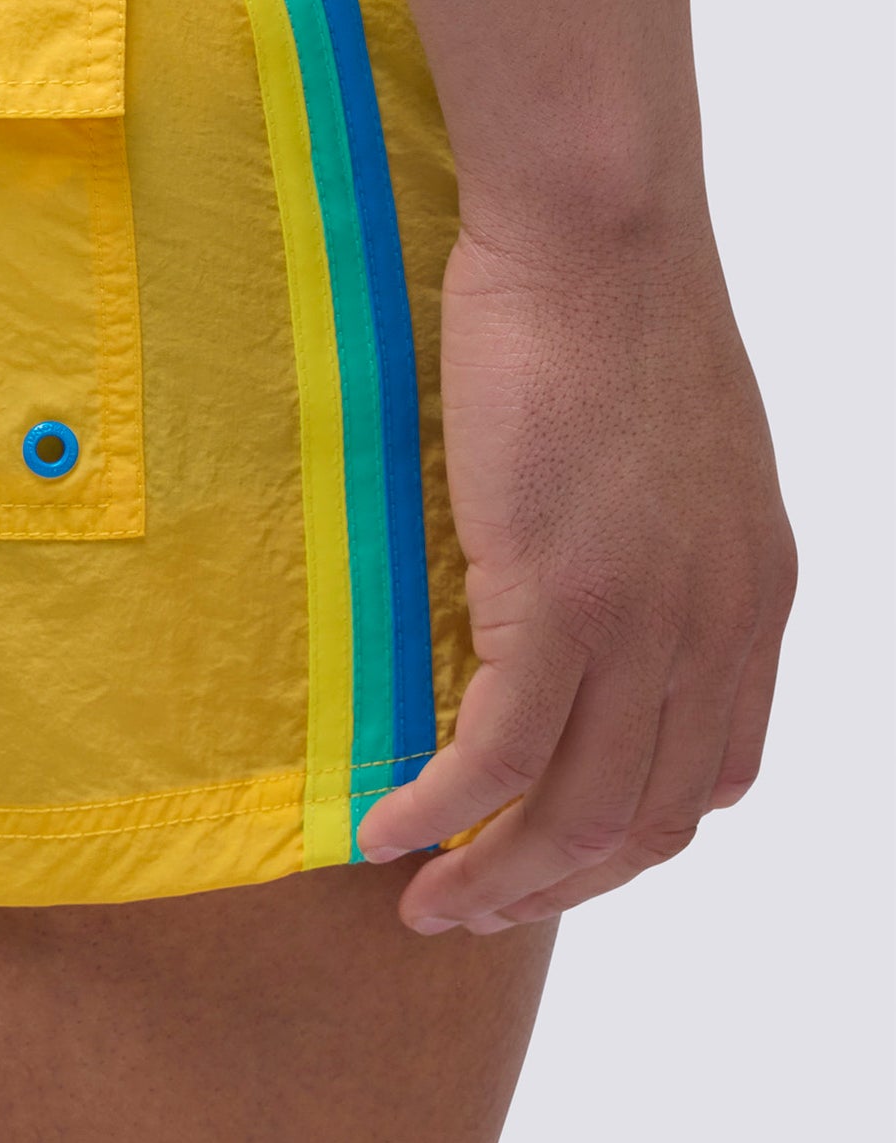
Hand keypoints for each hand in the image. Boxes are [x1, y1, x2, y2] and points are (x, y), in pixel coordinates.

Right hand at [357, 211, 794, 932]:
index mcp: (757, 597)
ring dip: (498, 877)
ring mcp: (648, 624)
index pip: (714, 771)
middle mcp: (720, 632)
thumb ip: (663, 538)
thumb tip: (596, 577)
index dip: (632, 836)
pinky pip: (498, 754)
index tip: (555, 850)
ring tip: (426, 902)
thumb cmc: (618, 307)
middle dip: (559, 884)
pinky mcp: (562, 599)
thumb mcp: (679, 450)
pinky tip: (384, 831)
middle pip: (650, 819)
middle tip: (471, 906)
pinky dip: (441, 812)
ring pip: (580, 812)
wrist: (601, 235)